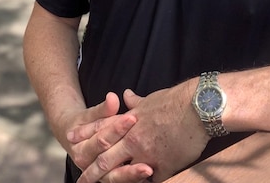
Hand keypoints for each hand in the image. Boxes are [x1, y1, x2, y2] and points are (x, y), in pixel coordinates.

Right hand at [64, 92, 146, 177]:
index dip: (116, 128)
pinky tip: (151, 174)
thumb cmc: (85, 124)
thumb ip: (103, 109)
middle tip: (145, 143)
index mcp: (80, 150)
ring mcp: (99, 176)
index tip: (132, 117)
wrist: (73, 139)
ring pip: (115, 177)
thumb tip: (112, 97)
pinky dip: (135, 179)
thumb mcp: (90, 115)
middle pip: (106, 162)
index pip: (100, 139)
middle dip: (126, 151)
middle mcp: (88, 166)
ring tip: (149, 169)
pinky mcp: (110, 178)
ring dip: (132, 173)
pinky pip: (123, 181)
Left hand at [72, 86, 207, 182]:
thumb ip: (135, 103)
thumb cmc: (176, 101)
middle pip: (107, 159)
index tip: (71, 141)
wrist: (197, 108)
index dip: (86, 136)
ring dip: (114, 181)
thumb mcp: (151, 99)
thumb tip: (126, 95)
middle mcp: (133, 139)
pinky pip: (151, 180)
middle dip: (92, 172)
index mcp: (128, 122)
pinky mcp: (163, 166)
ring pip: (124, 174)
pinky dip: (145, 182)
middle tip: (82, 181)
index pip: (102, 131)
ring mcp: (146, 154)